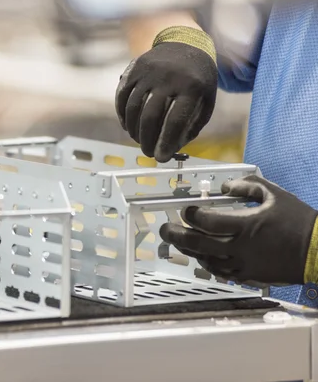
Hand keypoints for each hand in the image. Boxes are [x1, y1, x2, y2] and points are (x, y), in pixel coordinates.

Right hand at [115, 27, 217, 162]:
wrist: (185, 44)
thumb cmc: (197, 79)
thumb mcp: (205, 99)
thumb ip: (192, 124)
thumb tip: (172, 149)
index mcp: (191, 86)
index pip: (175, 121)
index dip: (166, 142)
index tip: (160, 157)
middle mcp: (169, 77)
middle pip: (151, 116)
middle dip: (147, 139)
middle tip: (147, 152)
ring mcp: (149, 72)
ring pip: (134, 108)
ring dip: (133, 130)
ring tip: (138, 140)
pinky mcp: (134, 69)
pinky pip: (123, 96)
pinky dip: (123, 114)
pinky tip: (127, 126)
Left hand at [159, 175, 317, 284]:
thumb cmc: (298, 220)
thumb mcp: (274, 194)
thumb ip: (246, 186)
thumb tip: (224, 185)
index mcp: (245, 225)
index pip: (206, 221)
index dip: (191, 215)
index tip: (185, 210)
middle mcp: (240, 247)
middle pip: (198, 243)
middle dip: (177, 235)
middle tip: (164, 230)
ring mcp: (243, 265)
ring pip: (206, 260)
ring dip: (189, 251)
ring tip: (179, 242)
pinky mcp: (249, 276)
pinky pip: (221, 273)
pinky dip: (207, 265)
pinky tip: (201, 258)